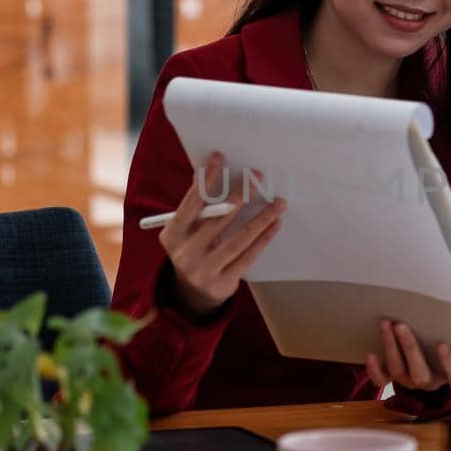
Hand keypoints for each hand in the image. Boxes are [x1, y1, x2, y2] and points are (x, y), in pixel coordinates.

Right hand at [160, 151, 285, 317]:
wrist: (192, 293)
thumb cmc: (194, 248)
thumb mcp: (187, 230)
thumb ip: (197, 207)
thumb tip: (212, 172)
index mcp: (172, 234)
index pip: (191, 202)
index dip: (205, 179)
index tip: (219, 157)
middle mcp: (185, 253)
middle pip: (218, 219)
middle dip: (239, 194)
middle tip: (257, 176)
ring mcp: (203, 270)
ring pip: (238, 239)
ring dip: (261, 218)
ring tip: (278, 203)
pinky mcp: (222, 283)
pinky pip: (248, 257)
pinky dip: (263, 239)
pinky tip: (275, 225)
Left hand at [364, 319, 450, 394]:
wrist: (431, 326)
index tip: (442, 345)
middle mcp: (434, 379)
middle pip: (422, 376)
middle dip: (410, 350)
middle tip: (402, 325)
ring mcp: (412, 379)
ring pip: (400, 373)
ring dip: (391, 348)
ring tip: (386, 323)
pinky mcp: (394, 375)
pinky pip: (382, 380)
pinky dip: (374, 370)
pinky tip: (371, 353)